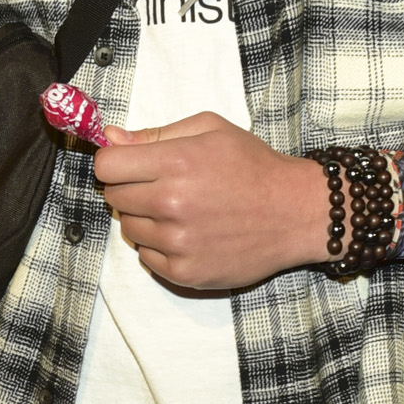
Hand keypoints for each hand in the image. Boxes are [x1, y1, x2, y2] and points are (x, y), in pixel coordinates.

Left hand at [94, 111, 328, 291]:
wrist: (296, 212)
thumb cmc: (254, 167)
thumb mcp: (210, 130)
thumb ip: (155, 134)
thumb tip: (110, 137)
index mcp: (175, 162)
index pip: (106, 166)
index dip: (114, 162)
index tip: (128, 165)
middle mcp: (171, 203)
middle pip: (115, 197)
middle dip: (131, 188)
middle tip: (163, 186)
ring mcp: (177, 242)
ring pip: (129, 229)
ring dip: (145, 219)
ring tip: (179, 210)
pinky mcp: (185, 272)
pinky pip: (146, 258)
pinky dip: (159, 247)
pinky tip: (187, 233)